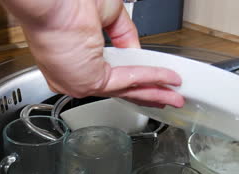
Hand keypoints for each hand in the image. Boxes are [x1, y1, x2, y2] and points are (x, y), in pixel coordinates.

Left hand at [0, 0, 183, 107]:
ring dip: (154, 92)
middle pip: (119, 89)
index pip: (108, 76)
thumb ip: (124, 36)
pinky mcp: (89, 82)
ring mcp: (80, 83)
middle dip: (147, 94)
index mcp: (72, 62)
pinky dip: (150, 78)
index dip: (133, 79)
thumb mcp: (106, 16)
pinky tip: (166, 79)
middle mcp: (73, 77)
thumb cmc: (65, 1)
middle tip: (166, 98)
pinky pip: (127, 81)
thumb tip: (137, 50)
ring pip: (126, 90)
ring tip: (173, 96)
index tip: (152, 81)